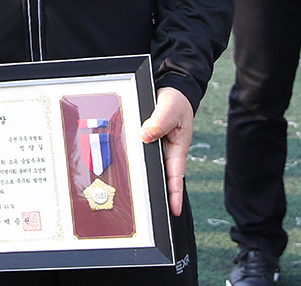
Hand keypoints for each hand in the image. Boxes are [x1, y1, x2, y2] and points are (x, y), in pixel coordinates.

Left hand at [140, 86, 192, 216]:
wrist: (170, 90)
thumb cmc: (175, 101)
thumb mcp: (169, 108)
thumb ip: (158, 121)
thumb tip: (145, 135)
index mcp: (177, 147)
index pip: (176, 174)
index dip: (175, 193)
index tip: (174, 209)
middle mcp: (166, 151)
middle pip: (161, 176)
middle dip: (157, 193)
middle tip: (150, 211)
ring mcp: (156, 147)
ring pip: (148, 166)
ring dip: (143, 178)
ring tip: (135, 198)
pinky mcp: (146, 141)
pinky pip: (140, 154)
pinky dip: (134, 161)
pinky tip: (124, 169)